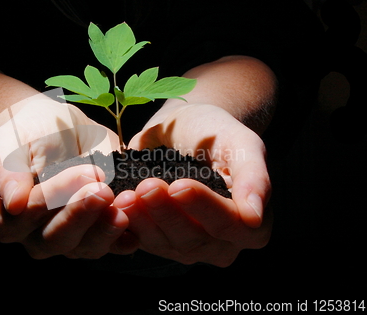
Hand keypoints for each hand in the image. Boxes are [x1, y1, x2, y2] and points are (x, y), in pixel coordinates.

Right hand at [0, 94, 138, 258]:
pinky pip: (109, 245)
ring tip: (122, 208)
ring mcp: (67, 240)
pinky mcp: (94, 237)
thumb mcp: (14, 144)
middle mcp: (34, 236)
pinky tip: (135, 231)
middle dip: (82, 213)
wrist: (55, 131)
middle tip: (103, 190)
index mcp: (7, 217)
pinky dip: (123, 239)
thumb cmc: (29, 135)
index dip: (55, 196)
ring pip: (85, 247)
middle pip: (56, 238)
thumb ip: (11, 172)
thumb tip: (14, 202)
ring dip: (105, 229)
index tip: (82, 173)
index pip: (29, 213)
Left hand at [113, 104, 272, 265]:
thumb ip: (254, 176)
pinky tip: (117, 203)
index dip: (205, 208)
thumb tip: (255, 217)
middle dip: (168, 213)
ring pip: (165, 243)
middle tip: (146, 186)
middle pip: (195, 239)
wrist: (183, 128)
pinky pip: (142, 240)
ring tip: (127, 195)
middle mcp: (221, 242)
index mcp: (251, 224)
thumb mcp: (241, 143)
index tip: (180, 185)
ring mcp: (188, 245)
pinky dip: (129, 223)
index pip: (231, 225)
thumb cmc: (216, 132)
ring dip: (144, 220)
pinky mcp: (158, 241)